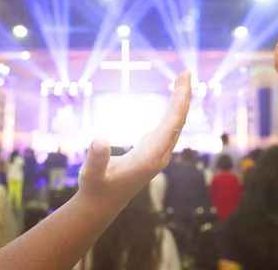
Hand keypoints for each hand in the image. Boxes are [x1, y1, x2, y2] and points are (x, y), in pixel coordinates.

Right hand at [78, 71, 191, 204]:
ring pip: (175, 125)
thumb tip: (98, 140)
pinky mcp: (153, 153)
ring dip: (180, 103)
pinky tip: (174, 102)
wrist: (101, 205)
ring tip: (182, 81)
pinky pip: (168, 128)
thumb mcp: (91, 174)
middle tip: (186, 73)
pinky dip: (173, 111)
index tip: (184, 81)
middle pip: (178, 122)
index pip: (171, 124)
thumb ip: (96, 159)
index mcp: (149, 158)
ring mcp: (158, 154)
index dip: (179, 101)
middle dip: (183, 96)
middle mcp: (159, 155)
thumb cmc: (95, 188)